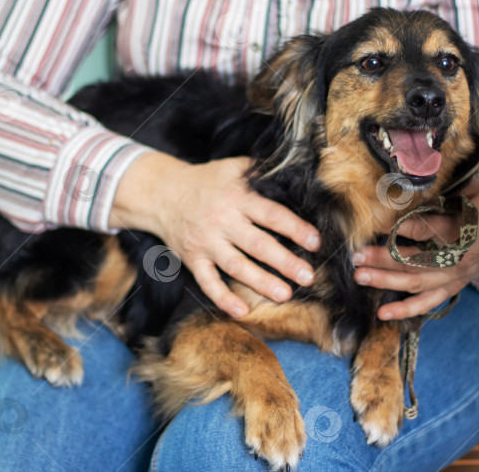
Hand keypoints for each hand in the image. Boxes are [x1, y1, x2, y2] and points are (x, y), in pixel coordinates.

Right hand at [110, 152, 319, 316]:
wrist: (163, 193)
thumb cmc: (208, 181)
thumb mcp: (233, 167)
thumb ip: (262, 171)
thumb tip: (298, 173)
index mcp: (237, 197)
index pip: (271, 214)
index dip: (295, 228)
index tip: (315, 242)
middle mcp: (222, 220)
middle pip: (258, 244)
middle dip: (285, 262)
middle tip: (308, 276)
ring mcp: (206, 242)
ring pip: (236, 266)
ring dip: (261, 282)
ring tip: (285, 294)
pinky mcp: (193, 259)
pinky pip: (208, 282)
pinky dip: (223, 298)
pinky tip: (242, 311)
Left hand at [352, 180, 478, 319]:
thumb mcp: (470, 186)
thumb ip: (444, 185)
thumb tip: (413, 173)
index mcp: (464, 227)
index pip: (428, 229)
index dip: (400, 228)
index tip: (374, 225)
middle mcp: (460, 255)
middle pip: (417, 261)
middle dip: (384, 260)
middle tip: (357, 257)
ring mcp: (457, 274)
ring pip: (418, 283)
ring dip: (387, 282)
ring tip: (360, 277)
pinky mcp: (454, 286)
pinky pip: (429, 302)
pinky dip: (407, 310)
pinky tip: (383, 314)